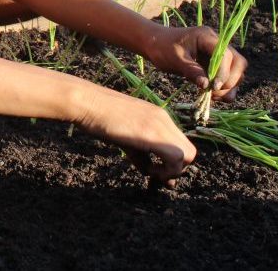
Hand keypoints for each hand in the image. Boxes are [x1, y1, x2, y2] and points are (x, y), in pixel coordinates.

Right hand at [76, 85, 195, 184]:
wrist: (86, 101)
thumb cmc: (98, 117)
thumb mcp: (124, 138)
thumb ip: (141, 156)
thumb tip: (152, 175)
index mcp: (158, 117)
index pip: (180, 144)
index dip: (172, 163)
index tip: (155, 172)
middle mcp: (164, 120)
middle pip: (190, 152)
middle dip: (177, 169)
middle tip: (156, 175)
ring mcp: (160, 125)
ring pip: (189, 155)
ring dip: (172, 171)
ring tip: (151, 173)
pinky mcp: (152, 134)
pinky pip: (176, 157)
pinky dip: (166, 170)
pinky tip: (148, 171)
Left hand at [141, 25, 246, 100]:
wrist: (154, 44)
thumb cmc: (162, 47)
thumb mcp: (174, 59)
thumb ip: (191, 70)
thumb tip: (207, 85)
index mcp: (207, 37)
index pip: (226, 55)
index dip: (224, 72)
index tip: (214, 86)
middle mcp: (217, 44)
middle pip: (238, 63)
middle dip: (230, 80)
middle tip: (214, 92)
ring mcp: (217, 55)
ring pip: (236, 72)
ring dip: (229, 86)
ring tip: (213, 96)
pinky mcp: (215, 65)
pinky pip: (227, 77)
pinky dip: (224, 88)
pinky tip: (213, 95)